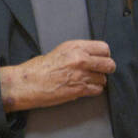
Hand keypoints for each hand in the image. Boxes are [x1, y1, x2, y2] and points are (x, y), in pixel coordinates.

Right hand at [0, 40, 114, 111]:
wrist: (28, 83)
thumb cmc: (38, 68)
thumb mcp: (60, 51)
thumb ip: (78, 52)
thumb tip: (91, 57)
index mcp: (76, 47)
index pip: (104, 48)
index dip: (105, 55)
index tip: (102, 59)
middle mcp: (81, 59)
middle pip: (109, 64)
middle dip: (106, 69)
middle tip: (101, 71)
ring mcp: (81, 75)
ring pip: (104, 79)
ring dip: (99, 81)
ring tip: (88, 81)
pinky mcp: (79, 89)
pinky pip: (97, 90)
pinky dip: (94, 90)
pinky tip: (86, 88)